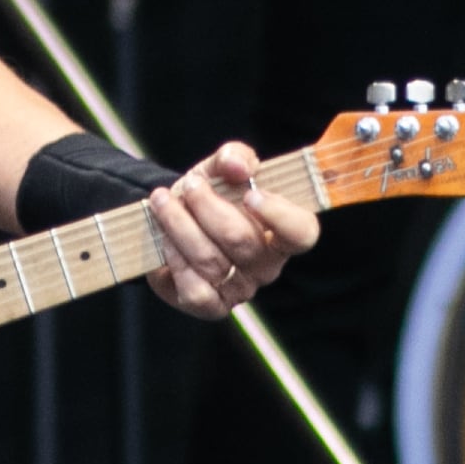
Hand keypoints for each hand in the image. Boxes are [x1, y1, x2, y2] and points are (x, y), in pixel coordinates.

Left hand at [145, 142, 318, 319]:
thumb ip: (234, 157)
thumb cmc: (209, 194)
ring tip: (162, 201)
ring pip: (210, 261)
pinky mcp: (212, 306)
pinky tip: (165, 238)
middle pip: (241, 240)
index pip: (301, 232)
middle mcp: (266, 265)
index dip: (279, 216)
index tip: (250, 194)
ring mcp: (240, 289)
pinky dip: (174, 259)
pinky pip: (195, 291)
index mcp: (281, 232)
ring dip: (179, 225)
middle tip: (189, 185)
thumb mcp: (221, 167)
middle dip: (207, 207)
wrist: (173, 218)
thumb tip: (239, 166)